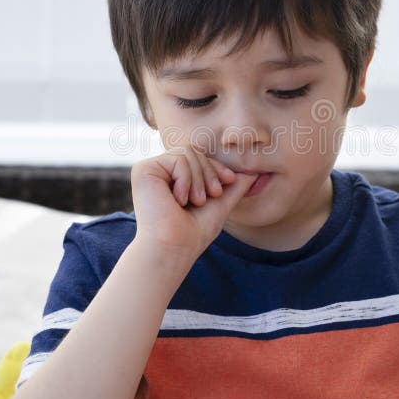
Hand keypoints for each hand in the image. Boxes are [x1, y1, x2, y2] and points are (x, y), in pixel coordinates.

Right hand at [130, 146, 257, 262]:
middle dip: (209, 173)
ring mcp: (150, 170)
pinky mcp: (143, 170)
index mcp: (173, 178)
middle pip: (194, 151)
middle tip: (208, 197)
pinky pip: (177, 159)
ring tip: (195, 201)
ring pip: (187, 153)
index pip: (199, 157)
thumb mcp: (220, 204)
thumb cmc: (194, 233)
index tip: (228, 182)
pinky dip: (186, 179)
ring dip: (198, 179)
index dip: (216, 167)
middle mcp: (159, 171)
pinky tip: (179, 199)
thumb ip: (234, 186)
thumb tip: (254, 171)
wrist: (175, 247)